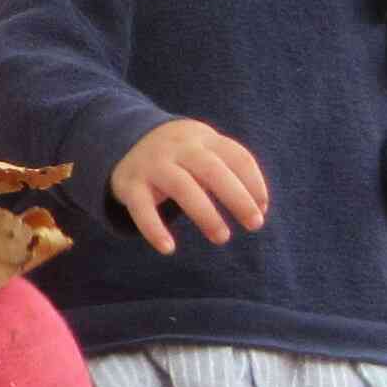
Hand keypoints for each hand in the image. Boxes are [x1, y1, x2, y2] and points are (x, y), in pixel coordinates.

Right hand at [108, 118, 269, 253]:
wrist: (125, 140)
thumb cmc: (180, 156)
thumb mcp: (204, 152)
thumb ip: (230, 174)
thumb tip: (259, 210)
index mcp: (204, 138)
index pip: (237, 157)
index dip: (254, 184)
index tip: (262, 210)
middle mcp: (179, 147)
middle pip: (213, 170)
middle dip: (238, 198)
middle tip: (255, 225)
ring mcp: (153, 164)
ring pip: (182, 187)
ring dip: (205, 214)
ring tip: (222, 237)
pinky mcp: (130, 184)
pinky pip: (142, 208)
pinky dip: (154, 229)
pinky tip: (168, 249)